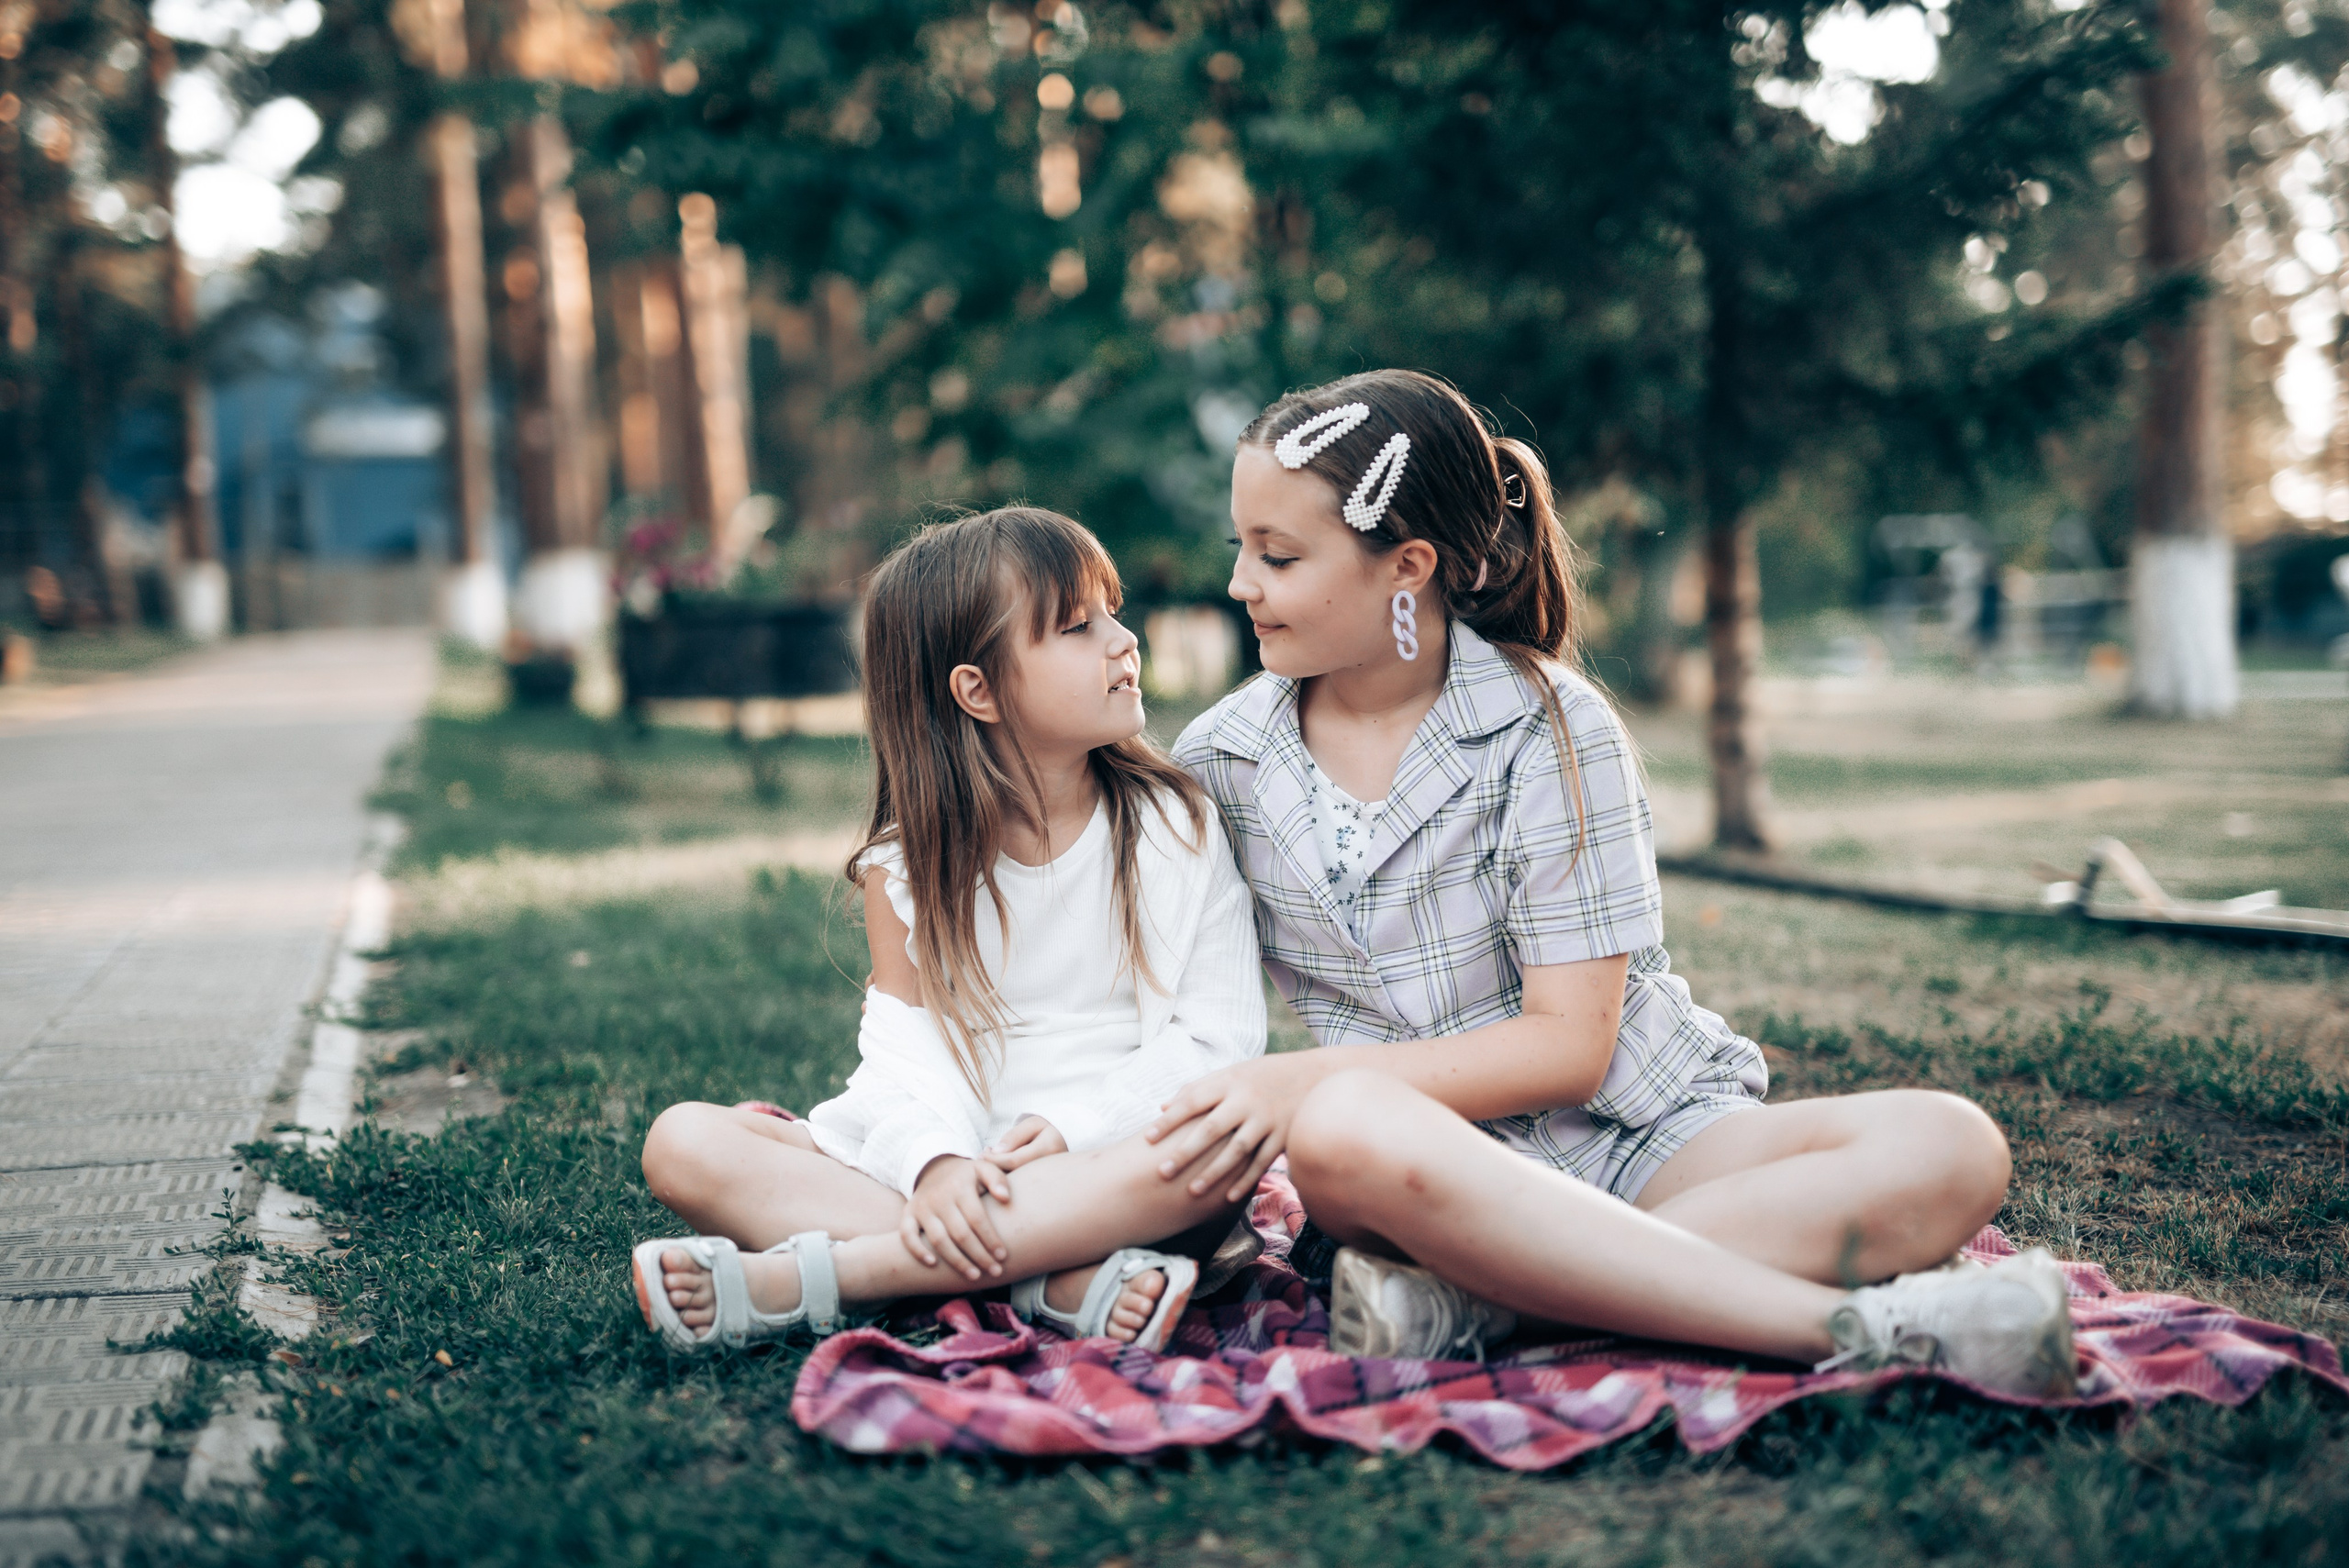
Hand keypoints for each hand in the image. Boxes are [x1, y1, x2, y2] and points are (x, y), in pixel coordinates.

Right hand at [901, 1155, 1007, 1281]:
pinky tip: (933, 1264)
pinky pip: (907, 1235)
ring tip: (974, 1276)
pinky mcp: (908, 1214)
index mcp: (960, 1187)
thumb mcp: (984, 1169)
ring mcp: (922, 1207)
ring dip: (956, 1261)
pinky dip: (917, 1250)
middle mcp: (939, 1198)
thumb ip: (997, 1180)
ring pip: (938, 1240)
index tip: (1002, 1256)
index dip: (990, 1239)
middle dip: (979, 1256)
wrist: (934, 1167)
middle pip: (960, 1233)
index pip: (977, 1218)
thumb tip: (1005, 1198)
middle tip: (995, 1271)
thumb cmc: (966, 1176)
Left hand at [975, 1114, 1067, 1194]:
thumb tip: (996, 1152)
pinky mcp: (1046, 1189)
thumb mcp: (1032, 1125)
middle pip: (1015, 1177)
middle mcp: (1052, 1168)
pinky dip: (1007, 1180)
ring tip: (991, 1162)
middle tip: (981, 1160)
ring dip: (999, 1176)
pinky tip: (1001, 1170)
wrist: (1066, 1143)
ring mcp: (1051, 1182)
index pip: (1014, 1160)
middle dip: (994, 1170)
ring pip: (1018, 1186)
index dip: (994, 1159)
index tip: (982, 1154)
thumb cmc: (1046, 1130)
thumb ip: (1014, 1136)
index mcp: (1050, 1148)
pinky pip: (1023, 1190)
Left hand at [1145, 1054, 1329, 1203]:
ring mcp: (1267, 1119)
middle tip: (1162, 1172)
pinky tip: (1229, 1197)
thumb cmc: (1262, 1075)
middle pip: (1212, 1128)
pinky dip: (1247, 1180)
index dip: (1170, 1120)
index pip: (1193, 1100)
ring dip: (1214, 1172)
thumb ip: (1198, 1089)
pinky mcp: (1284, 1135)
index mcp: (1229, 1082)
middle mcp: (1247, 1100)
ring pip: (1237, 1150)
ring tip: (1192, 1191)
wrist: (1314, 1075)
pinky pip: (1263, 1161)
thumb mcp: (1231, 1073)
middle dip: (1186, 1151)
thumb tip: (1162, 1108)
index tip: (1148, 1138)